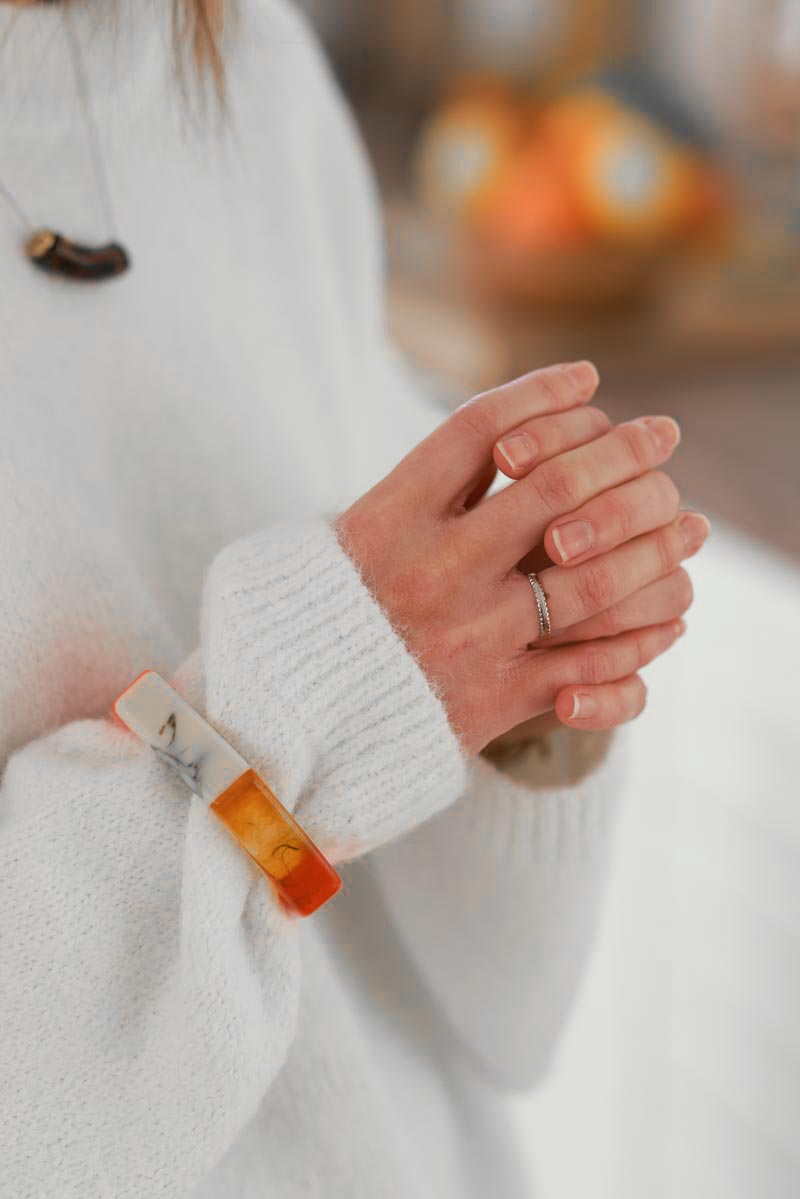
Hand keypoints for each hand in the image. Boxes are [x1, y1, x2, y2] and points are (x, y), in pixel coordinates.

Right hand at [335, 361, 707, 757]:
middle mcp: (433, 570)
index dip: (542, 395)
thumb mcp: (342, 533)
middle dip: (623, 453)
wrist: (284, 721)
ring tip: (689, 523)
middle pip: (554, 489)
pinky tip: (670, 616)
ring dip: (654, 544)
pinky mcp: (490, 702)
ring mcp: (467, 638)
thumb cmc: (316, 615)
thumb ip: (420, 489)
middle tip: (663, 434)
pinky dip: (640, 640)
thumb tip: (514, 433)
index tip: (587, 379)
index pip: (480, 428)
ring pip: (592, 579)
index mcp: (387, 518)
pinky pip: (590, 667)